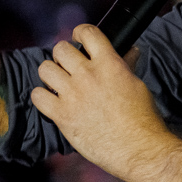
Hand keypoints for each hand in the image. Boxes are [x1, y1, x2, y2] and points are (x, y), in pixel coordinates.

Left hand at [29, 25, 170, 181]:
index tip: (79, 40)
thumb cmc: (143, 119)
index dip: (80, 33)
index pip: (87, 32)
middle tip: (68, 67)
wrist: (138, 149)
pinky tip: (51, 101)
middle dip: (63, 56)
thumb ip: (126, 66)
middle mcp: (87, 75)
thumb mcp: (137, 85)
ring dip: (50, 74)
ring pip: (45, 68)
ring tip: (58, 83)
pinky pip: (38, 96)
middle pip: (60, 49)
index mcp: (109, 63)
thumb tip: (130, 51)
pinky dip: (42, 97)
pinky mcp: (62, 115)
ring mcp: (72, 94)